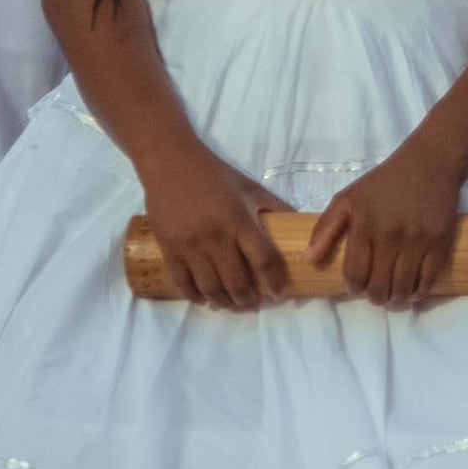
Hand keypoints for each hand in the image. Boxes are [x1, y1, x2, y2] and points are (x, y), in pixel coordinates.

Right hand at [134, 142, 293, 311]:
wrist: (170, 163)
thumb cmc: (215, 174)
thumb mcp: (250, 187)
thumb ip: (275, 206)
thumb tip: (298, 222)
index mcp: (240, 221)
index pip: (263, 260)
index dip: (274, 282)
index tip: (279, 294)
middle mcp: (217, 238)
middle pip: (236, 281)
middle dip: (247, 299)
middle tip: (253, 304)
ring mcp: (191, 246)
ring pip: (210, 287)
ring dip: (223, 302)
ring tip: (231, 305)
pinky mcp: (169, 248)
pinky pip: (182, 281)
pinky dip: (194, 295)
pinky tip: (202, 300)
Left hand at [308, 145, 466, 313]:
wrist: (429, 163)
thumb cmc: (384, 182)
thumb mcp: (347, 198)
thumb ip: (325, 228)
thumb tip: (308, 260)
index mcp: (364, 226)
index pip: (355, 273)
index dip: (354, 288)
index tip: (358, 288)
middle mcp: (390, 235)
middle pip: (379, 285)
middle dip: (376, 297)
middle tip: (377, 295)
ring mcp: (417, 240)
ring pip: (404, 286)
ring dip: (397, 299)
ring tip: (395, 297)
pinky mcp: (440, 240)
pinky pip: (429, 277)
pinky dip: (421, 291)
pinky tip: (415, 291)